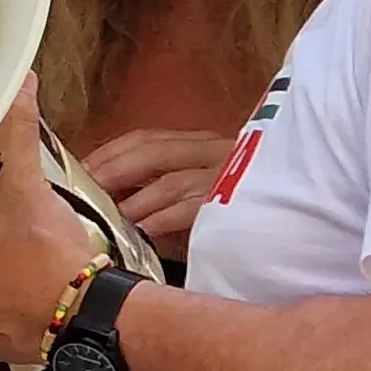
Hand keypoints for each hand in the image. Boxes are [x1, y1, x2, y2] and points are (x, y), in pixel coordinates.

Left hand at [77, 127, 235, 246]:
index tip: (79, 170)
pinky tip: (144, 232)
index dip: (109, 152)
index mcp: (200, 146)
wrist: (292, 226)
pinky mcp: (239, 202)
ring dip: (135, 200)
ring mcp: (229, 175)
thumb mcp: (191, 194)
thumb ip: (155, 190)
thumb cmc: (234, 216)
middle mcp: (214, 152)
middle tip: (84, 191)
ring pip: (172, 180)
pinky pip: (195, 207)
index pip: (145, 139)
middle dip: (113, 169)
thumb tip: (105, 196)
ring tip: (109, 216)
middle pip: (153, 152)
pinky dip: (164, 219)